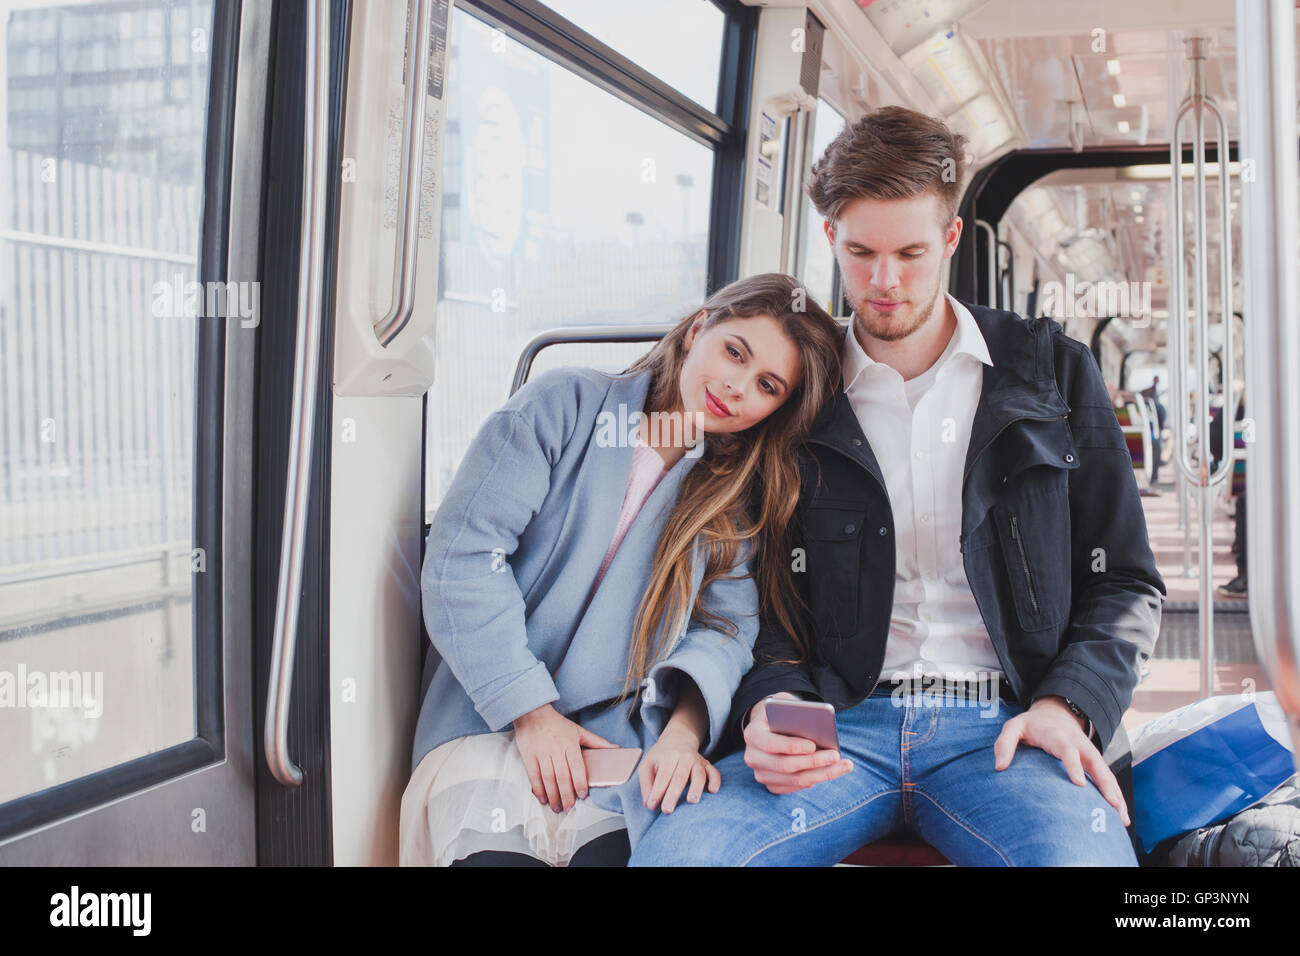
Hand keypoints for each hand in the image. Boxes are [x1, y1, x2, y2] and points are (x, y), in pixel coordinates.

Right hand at [513, 704, 615, 812]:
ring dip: (553, 795)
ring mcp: (541, 753)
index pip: (576, 766)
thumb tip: (616, 749)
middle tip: (569, 809)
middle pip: (561, 776)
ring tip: (557, 807)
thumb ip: (597, 742)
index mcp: (569, 743)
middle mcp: (555, 749)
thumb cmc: (557, 724)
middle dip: (566, 795)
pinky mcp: (528, 756)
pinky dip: (538, 789)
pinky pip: (533, 775)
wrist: (532, 713)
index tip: (582, 795)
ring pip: (548, 778)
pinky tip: (543, 798)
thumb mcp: (579, 730)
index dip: (579, 782)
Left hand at [639, 726, 719, 813]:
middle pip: (679, 777)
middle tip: (667, 810)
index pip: (663, 775)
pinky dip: (715, 781)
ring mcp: (697, 761)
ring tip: (692, 800)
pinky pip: (714, 772)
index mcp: (668, 756)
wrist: (678, 739)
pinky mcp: (707, 765)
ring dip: (696, 788)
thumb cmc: (661, 757)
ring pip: (698, 775)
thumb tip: (648, 803)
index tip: (652, 805)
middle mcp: (684, 757)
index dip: (657, 791)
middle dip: (673, 794)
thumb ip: (646, 783)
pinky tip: (713, 790)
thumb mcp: (647, 765)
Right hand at [743, 692, 851, 794]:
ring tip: (844, 765)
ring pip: (795, 780)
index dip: (791, 746)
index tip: (813, 745)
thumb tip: (820, 729)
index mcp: (752, 734)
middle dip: (813, 762)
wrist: (771, 725)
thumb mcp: (787, 706)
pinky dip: (817, 778)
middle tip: (835, 755)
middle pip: (784, 765)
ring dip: (822, 774)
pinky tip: (834, 770)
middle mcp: (753, 757)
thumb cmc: (783, 713)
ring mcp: (761, 773)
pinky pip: (797, 786)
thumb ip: (797, 715)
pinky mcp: (772, 784)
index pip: (770, 744)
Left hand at [993, 697, 1130, 826]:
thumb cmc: (1032, 725)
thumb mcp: (1014, 726)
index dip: (1074, 766)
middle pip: (1096, 764)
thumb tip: (999, 767)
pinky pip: (1108, 780)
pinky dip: (1116, 797)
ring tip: (1123, 819)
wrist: (1055, 712)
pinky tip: (1121, 817)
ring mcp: (1090, 754)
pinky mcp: (1094, 764)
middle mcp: (1079, 745)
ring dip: (1116, 795)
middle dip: (1105, 784)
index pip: (1068, 751)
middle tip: (1112, 805)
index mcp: (1059, 737)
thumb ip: (1004, 743)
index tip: (1079, 784)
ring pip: (1107, 774)